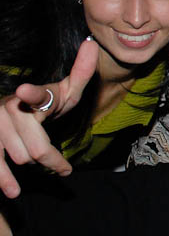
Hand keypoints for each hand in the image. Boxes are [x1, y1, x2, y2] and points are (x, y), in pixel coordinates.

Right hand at [0, 39, 98, 197]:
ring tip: (35, 156)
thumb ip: (81, 72)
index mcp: (30, 95)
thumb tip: (93, 43)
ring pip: (22, 158)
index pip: (36, 96)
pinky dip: (4, 180)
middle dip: (50, 157)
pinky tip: (13, 192)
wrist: (13, 112)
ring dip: (33, 163)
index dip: (32, 94)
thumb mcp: (65, 91)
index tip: (24, 90)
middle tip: (58, 161)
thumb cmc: (45, 104)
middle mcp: (9, 108)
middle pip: (37, 148)